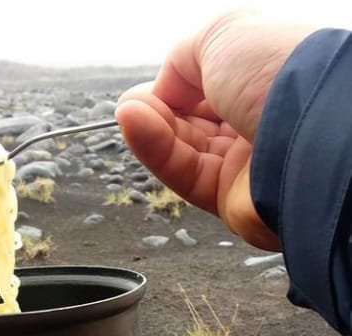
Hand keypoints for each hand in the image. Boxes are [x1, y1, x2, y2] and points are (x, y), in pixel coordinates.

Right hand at [115, 11, 315, 250]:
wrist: (311, 136)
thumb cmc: (281, 75)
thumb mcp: (224, 35)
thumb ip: (184, 56)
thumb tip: (161, 87)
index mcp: (270, 76)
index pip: (213, 82)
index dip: (179, 83)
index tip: (153, 84)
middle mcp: (260, 120)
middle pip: (195, 118)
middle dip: (159, 108)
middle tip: (131, 104)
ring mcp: (246, 162)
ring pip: (185, 147)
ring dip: (152, 127)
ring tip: (128, 113)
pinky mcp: (230, 198)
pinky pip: (185, 173)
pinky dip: (156, 151)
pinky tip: (134, 126)